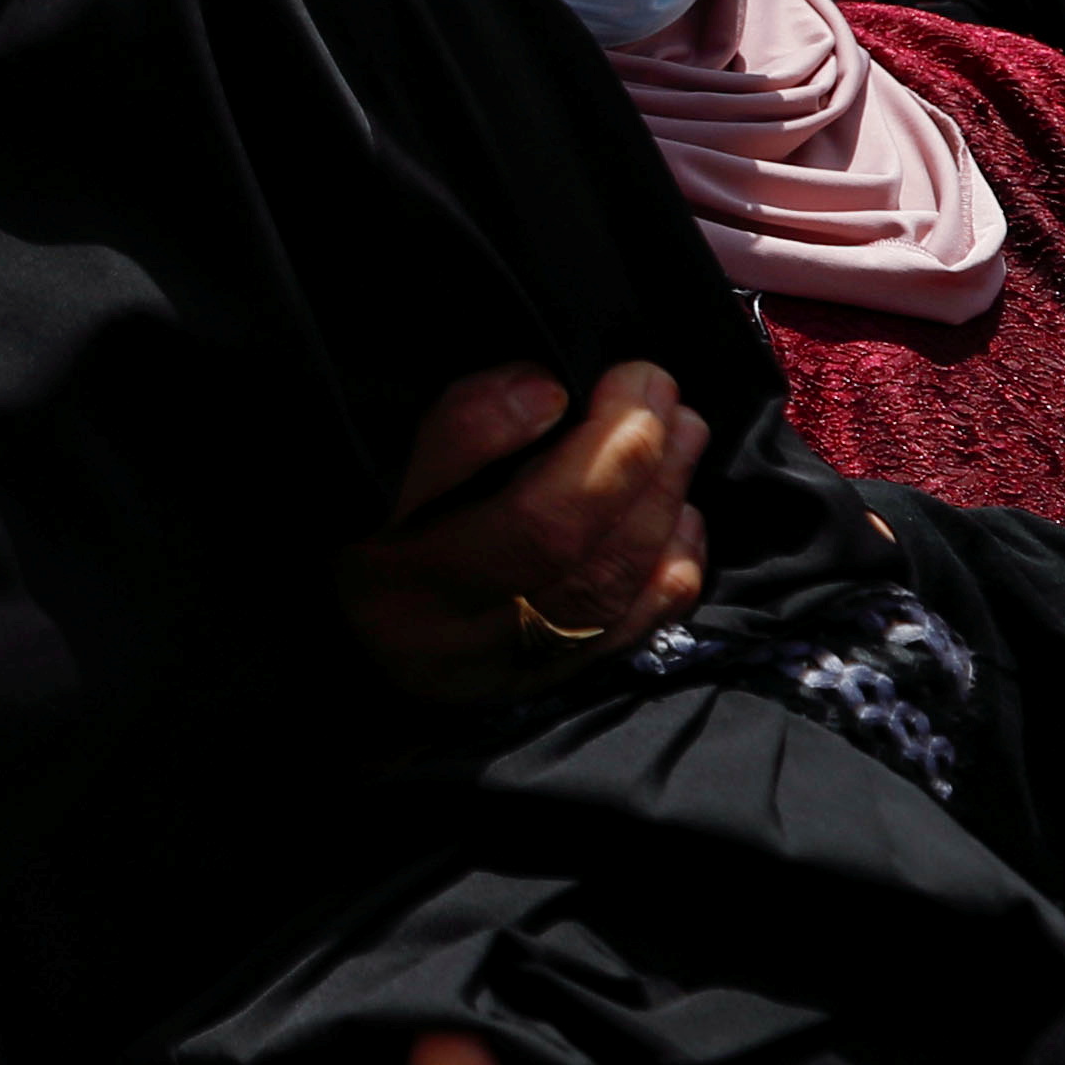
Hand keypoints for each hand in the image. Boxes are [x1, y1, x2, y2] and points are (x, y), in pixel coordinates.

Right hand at [335, 360, 706, 697]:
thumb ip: (452, 433)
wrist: (389, 638)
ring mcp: (505, 664)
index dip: (497, 431)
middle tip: (650, 381)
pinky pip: (633, 627)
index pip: (432, 491)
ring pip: (600, 583)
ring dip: (658, 495)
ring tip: (682, 427)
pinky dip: (672, 561)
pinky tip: (680, 511)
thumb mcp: (384, 479)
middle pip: (543, 541)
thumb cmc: (386, 538)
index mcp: (382, 561)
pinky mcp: (554, 683)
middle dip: (617, 453)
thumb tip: (543, 389)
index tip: (548, 380)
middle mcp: (439, 625)